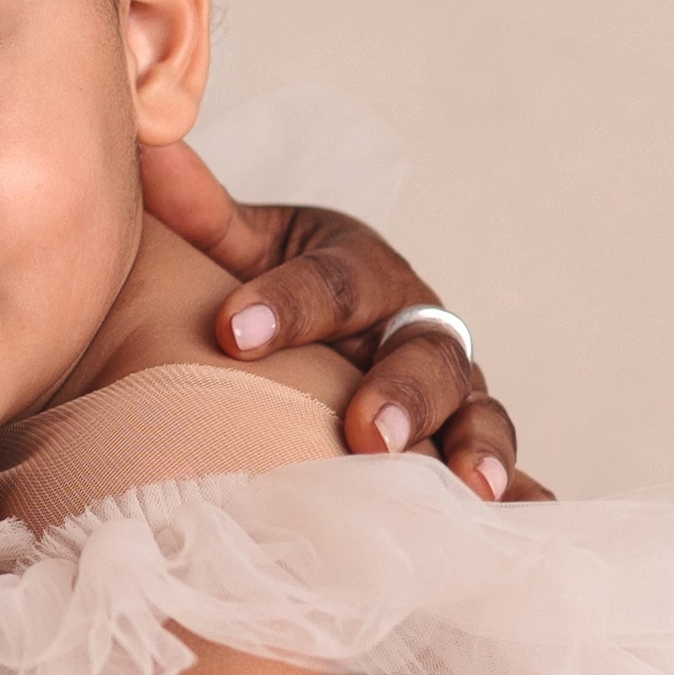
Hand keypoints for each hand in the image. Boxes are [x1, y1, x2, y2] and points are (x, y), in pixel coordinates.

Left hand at [137, 141, 528, 497]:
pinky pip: (501, 474)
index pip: (334, 281)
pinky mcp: (465, 444)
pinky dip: (520, 499)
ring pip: (478, 412)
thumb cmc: (272, 293)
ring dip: (478, 448)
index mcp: (361, 269)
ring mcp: (452, 390)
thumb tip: (153, 150)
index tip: (233, 331)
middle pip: (426, 353)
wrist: (315, 338)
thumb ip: (202, 214)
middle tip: (367, 430)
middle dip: (401, 392)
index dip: (289, 305)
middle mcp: (417, 325)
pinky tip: (518, 524)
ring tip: (469, 488)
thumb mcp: (244, 247)